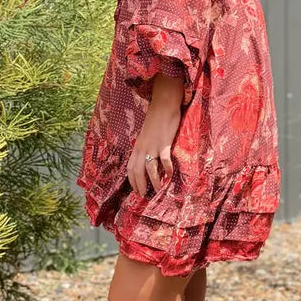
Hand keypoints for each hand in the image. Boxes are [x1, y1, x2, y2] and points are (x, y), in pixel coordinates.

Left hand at [127, 76, 183, 195]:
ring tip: (157, 189)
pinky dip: (167, 169)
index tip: (136, 190)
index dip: (132, 181)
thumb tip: (149, 160)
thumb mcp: (147, 136)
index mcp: (137, 147)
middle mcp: (142, 148)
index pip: (130, 168)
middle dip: (139, 185)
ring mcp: (153, 146)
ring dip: (154, 181)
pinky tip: (170, 175)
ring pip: (150, 168)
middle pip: (137, 171)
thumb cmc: (156, 120)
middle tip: (144, 195)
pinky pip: (164, 160)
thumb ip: (146, 147)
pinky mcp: (164, 143)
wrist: (163, 105)